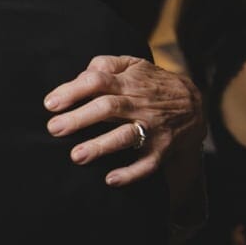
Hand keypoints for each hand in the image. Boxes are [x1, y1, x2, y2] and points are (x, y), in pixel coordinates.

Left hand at [43, 55, 205, 185]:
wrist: (195, 106)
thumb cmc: (151, 84)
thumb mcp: (133, 64)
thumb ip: (106, 64)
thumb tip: (81, 74)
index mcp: (128, 83)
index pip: (98, 81)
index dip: (73, 91)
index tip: (50, 104)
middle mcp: (139, 105)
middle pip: (108, 108)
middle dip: (79, 119)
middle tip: (54, 129)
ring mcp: (151, 128)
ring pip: (126, 136)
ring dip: (101, 146)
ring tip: (76, 156)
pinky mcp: (161, 150)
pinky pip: (147, 164)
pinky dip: (131, 173)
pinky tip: (111, 180)